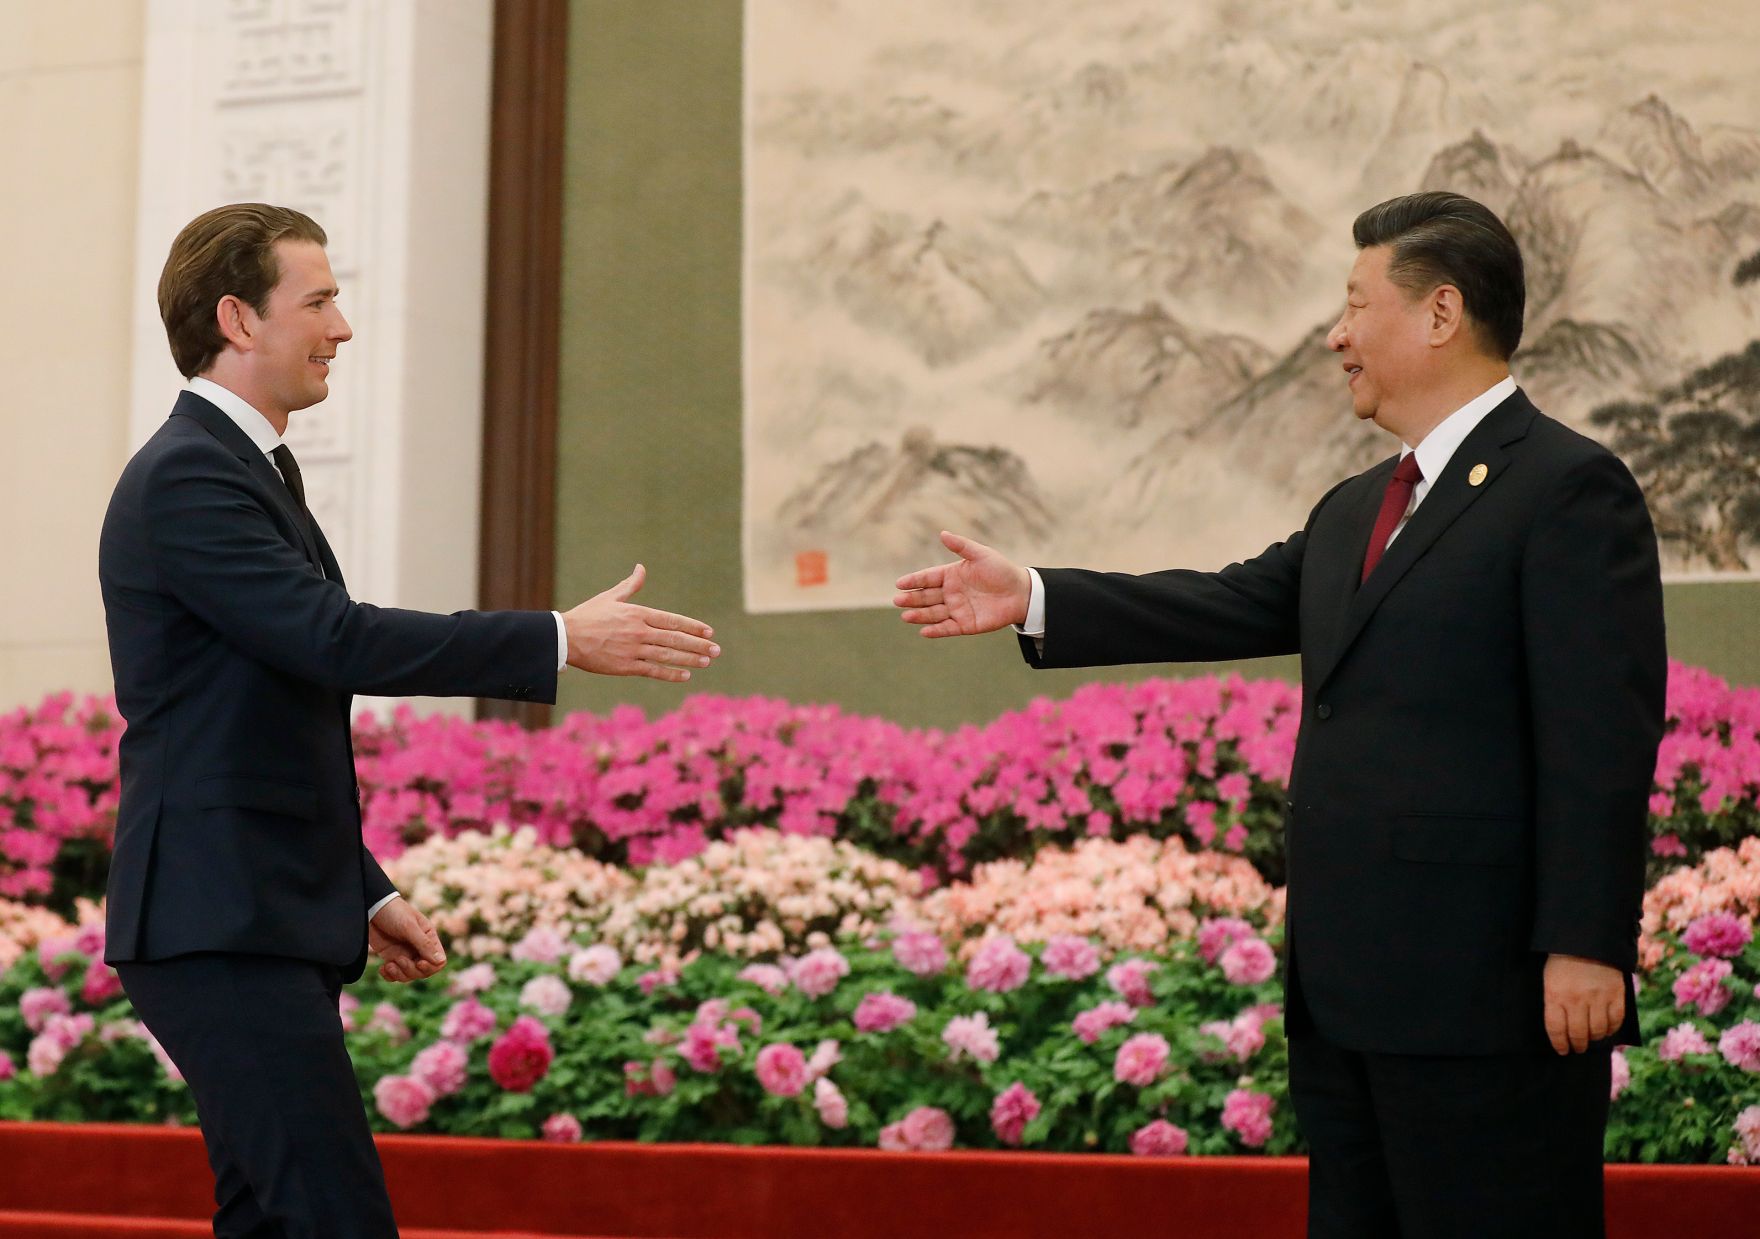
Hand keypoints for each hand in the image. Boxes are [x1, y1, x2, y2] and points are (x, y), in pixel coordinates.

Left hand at [368, 897, 446, 983]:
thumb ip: (424, 944)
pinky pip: (395, 974)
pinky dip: (389, 976)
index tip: (418, 962)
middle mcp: (418, 948)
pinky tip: (382, 969)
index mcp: (428, 938)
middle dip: (411, 970)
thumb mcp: (409, 927)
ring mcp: (404, 953)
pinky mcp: (391, 956)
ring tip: (388, 965)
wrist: (370, 907)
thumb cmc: (393, 912)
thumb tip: (441, 962)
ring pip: (409, 975)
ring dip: (399, 974)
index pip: (438, 961)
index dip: (430, 966)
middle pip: (423, 971)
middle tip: (398, 959)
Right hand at [563, 564, 719, 681]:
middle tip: (716, 650)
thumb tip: (641, 568)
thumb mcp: (610, 597)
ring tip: (707, 662)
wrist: (566, 637)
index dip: (693, 627)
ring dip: (690, 659)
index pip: (672, 620)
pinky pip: (653, 670)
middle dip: (699, 645)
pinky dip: (670, 674)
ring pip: (668, 656)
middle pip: (675, 639)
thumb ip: (630, 585)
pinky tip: (685, 675)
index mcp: (637, 613)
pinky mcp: (625, 666)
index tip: (709, 632)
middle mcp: (639, 632)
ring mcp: (633, 650)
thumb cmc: (588, 615)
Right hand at [894, 531, 1031, 637]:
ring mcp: (957, 609)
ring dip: (919, 615)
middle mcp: (951, 593)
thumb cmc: (1001, 570)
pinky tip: (924, 631)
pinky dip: (936, 630)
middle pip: (926, 596)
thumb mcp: (981, 555)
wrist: (1022, 592)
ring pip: (933, 613)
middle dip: (912, 599)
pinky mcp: (965, 625)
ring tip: (905, 616)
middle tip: (898, 600)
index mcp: (951, 575)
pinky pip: (947, 628)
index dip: (914, 580)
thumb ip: (961, 546)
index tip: (900, 583)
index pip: (928, 578)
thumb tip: (942, 533)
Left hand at [1543, 953, 1624, 1053]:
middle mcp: (1576, 1000)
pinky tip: (1607, 1030)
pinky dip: (1612, 1029)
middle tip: (1577, 1048)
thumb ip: (1555, 1001)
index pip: (1556, 1029)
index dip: (1559, 1043)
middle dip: (1577, 1045)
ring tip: (1591, 1039)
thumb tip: (1561, 1027)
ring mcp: (1598, 998)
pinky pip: (1616, 1020)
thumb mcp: (1550, 979)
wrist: (1587, 938)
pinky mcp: (1616, 994)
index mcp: (1555, 995)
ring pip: (1598, 1030)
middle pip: (1578, 1034)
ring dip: (1594, 1038)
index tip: (1562, 1050)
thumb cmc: (1562, 959)